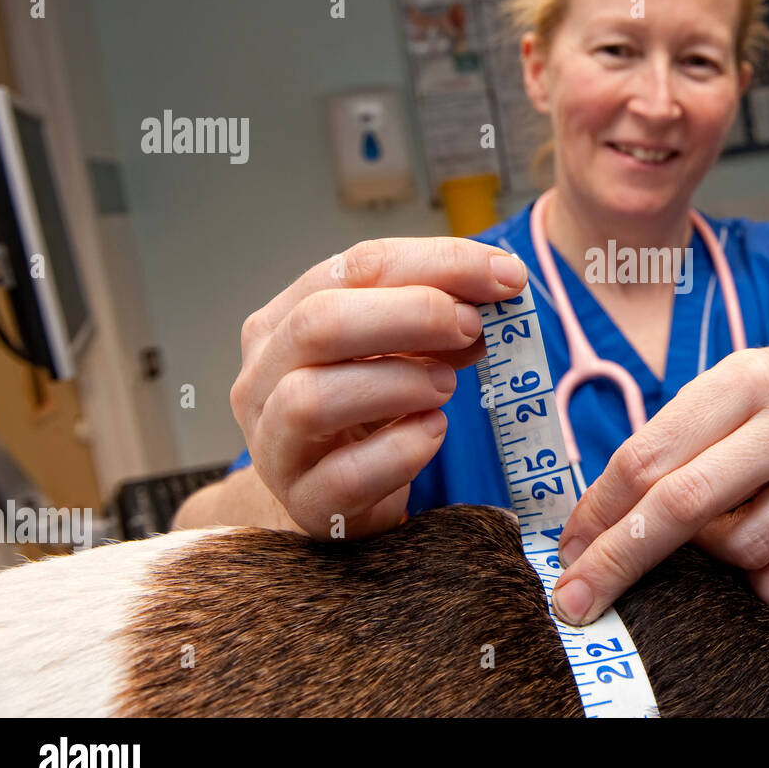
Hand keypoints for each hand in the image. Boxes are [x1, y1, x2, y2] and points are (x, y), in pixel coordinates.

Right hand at [228, 238, 526, 539]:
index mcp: (283, 322)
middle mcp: (263, 378)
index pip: (354, 267)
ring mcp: (274, 446)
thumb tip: (500, 287)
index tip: (505, 274)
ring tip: (449, 385)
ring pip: (312, 398)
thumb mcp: (396, 353)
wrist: (333, 500)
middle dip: (412, 314)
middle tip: (474, 326)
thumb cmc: (367, 414)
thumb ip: (439, 318)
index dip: (437, 263)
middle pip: (318, 323)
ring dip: (399, 381)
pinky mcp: (306, 504)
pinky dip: (401, 449)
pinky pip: (346, 475)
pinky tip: (433, 432)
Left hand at [550, 345, 768, 624]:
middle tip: (576, 596)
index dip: (598, 512)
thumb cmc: (764, 402)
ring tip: (731, 515)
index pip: (648, 458)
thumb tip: (587, 535)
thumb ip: (658, 449)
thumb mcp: (711, 393)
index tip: (568, 552)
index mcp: (746, 378)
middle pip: (684, 503)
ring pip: (743, 549)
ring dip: (717, 550)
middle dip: (619, 557)